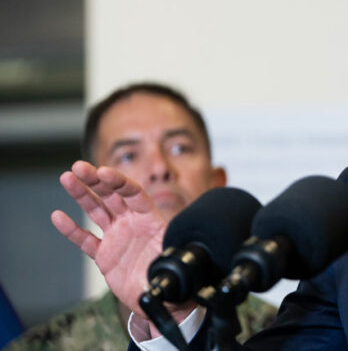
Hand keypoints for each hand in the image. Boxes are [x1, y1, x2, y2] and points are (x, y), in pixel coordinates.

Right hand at [51, 161, 167, 316]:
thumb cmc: (172, 274)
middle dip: (95, 180)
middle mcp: (132, 224)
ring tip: (67, 178)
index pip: (133, 194)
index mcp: (150, 219)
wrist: (162, 297)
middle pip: (112, 196)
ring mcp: (117, 237)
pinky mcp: (105, 255)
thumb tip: (165, 241)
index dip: (119, 182)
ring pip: (96, 211)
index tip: (103, 172)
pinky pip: (85, 239)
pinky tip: (58, 216)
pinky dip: (71, 229)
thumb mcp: (174, 254)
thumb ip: (167, 244)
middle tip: (78, 166)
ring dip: (82, 195)